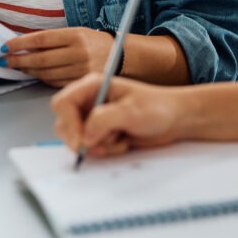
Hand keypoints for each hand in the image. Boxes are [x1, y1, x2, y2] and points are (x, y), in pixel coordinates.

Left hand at [0, 27, 115, 86]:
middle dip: (19, 60)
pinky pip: (56, 82)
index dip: (21, 44)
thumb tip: (23, 45)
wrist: (121, 55)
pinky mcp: (82, 82)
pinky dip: (42, 78)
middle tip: (5, 60)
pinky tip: (34, 74)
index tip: (6, 46)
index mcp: (75, 36)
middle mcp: (79, 53)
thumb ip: (53, 39)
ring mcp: (81, 69)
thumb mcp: (76, 32)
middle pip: (42, 59)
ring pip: (47, 73)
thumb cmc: (93, 42)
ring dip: (28, 70)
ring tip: (17, 67)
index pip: (41, 39)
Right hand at [51, 72, 186, 155]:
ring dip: (97, 146)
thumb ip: (104, 120)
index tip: (83, 140)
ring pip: (77, 139)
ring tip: (119, 139)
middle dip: (82, 139)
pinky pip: (91, 149)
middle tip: (102, 146)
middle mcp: (89, 101)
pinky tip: (123, 142)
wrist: (174, 120)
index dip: (69, 123)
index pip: (63, 103)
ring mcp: (93, 119)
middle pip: (64, 124)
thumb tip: (85, 136)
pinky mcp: (101, 134)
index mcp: (92, 86)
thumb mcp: (132, 111)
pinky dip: (106, 151)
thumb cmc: (158, 107)